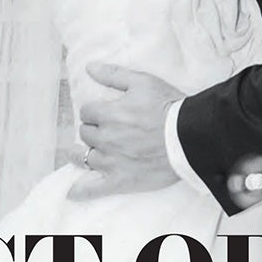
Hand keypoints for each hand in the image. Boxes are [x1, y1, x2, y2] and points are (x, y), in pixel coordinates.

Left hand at [68, 64, 181, 199]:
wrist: (189, 136)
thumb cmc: (169, 107)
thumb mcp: (143, 82)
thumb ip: (113, 75)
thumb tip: (89, 68)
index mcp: (108, 114)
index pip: (87, 111)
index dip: (95, 111)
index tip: (105, 113)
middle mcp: (105, 138)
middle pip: (86, 133)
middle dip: (93, 129)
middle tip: (107, 130)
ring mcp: (111, 161)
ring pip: (84, 157)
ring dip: (83, 153)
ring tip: (83, 152)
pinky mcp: (120, 180)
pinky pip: (94, 189)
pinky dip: (81, 191)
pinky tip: (72, 193)